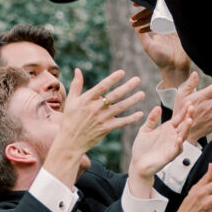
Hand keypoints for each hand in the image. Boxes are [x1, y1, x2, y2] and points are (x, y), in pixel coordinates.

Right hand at [44, 69, 144, 184]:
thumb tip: (78, 70)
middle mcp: (96, 107)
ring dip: (133, 100)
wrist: (70, 141)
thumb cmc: (70, 119)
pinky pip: (122, 122)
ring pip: (121, 107)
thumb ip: (76, 85)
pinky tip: (140, 114)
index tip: (122, 72)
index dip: (113, 79)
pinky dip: (131, 118)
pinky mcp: (106, 128)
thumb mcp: (71, 101)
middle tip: (138, 79)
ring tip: (142, 94)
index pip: (102, 86)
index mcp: (87, 99)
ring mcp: (102, 118)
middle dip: (127, 86)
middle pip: (115, 95)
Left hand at [125, 106, 187, 186]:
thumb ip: (152, 119)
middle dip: (188, 116)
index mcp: (167, 129)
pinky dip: (179, 144)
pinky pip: (177, 149)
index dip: (183, 111)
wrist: (137, 164)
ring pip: (183, 136)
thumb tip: (157, 107)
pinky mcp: (170, 156)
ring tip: (189, 120)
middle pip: (183, 125)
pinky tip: (180, 138)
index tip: (188, 102)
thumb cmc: (142, 148)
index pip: (178, 119)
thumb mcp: (145, 130)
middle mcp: (172, 137)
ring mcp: (172, 146)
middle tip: (192, 108)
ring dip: (187, 128)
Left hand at [130, 8, 192, 89]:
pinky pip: (178, 18)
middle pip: (159, 12)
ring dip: (160, 6)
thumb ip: (141, 35)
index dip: (143, 9)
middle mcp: (166, 27)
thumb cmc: (160, 59)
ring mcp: (175, 27)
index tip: (134, 3)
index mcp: (158, 30)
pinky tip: (167, 6)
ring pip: (168, 12)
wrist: (176, 68)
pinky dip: (173, 12)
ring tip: (152, 1)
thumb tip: (131, 21)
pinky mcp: (182, 29)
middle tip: (140, 0)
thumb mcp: (148, 46)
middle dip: (149, 5)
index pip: (150, 16)